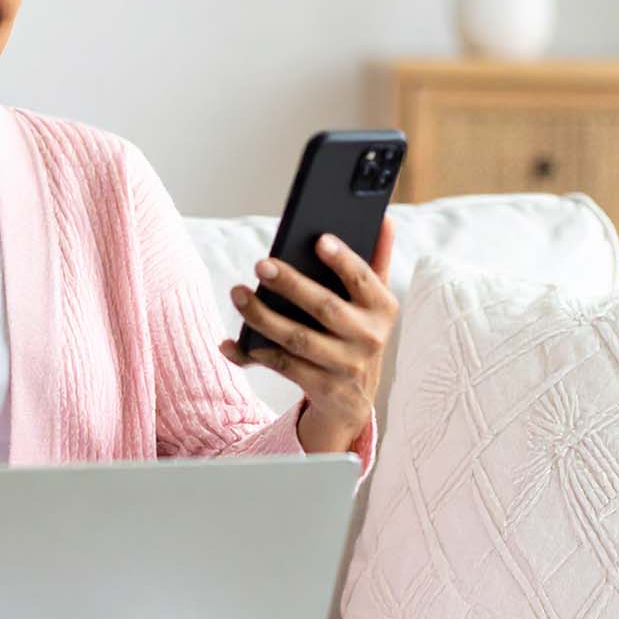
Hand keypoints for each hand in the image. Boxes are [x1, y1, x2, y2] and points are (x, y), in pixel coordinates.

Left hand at [219, 218, 397, 452]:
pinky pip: (284, 366)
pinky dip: (255, 353)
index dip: (343, 260)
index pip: (364, 278)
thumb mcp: (373, 302)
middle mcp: (369, 338)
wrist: (355, 399)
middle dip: (291, 285)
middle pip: (324, 307)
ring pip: (297, 338)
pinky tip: (233, 341)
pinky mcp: (323, 387)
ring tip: (238, 294)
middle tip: (260, 264)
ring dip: (262, 316)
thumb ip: (376, 261)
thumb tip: (384, 220)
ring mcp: (346, 366)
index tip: (319, 240)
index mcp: (383, 308)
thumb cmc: (358, 333)